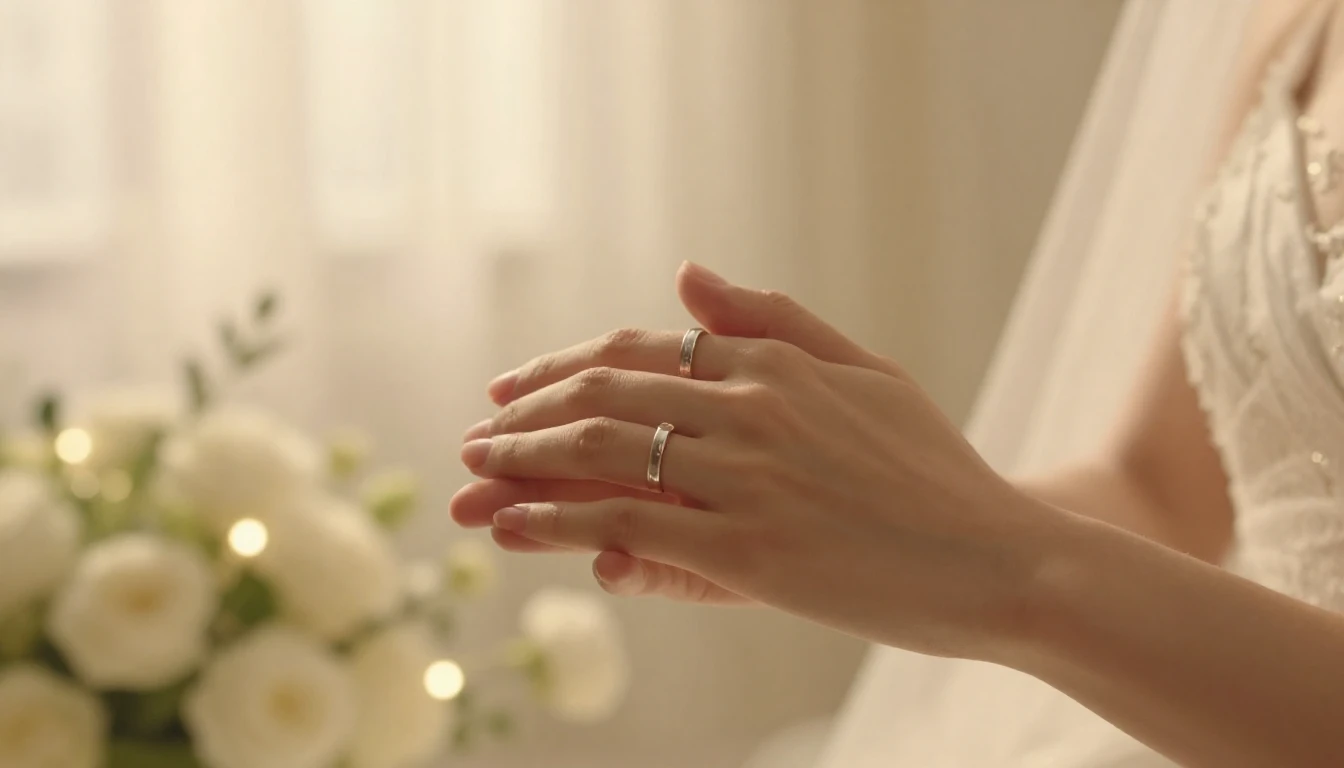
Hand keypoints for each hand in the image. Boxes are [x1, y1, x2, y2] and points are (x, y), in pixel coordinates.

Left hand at [452, 264, 1060, 656]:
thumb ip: (775, 319)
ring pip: (603, 454)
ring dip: (523, 461)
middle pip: (605, 394)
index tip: (515, 388)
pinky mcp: (747, 551)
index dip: (564, 368)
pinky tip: (513, 529)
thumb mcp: (867, 371)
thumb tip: (688, 272)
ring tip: (474, 475)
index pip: (640, 351)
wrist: (1000, 558)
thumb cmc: (935, 470)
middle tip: (476, 434)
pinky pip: (628, 526)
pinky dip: (557, 523)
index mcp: (776, 364)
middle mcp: (752, 408)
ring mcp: (747, 478)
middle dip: (526, 413)